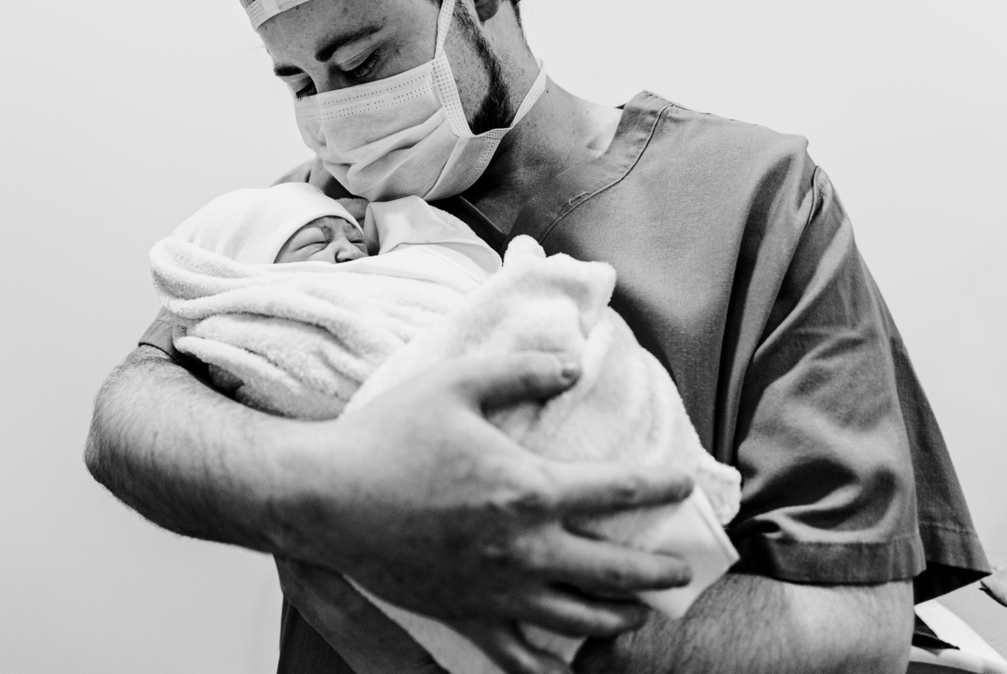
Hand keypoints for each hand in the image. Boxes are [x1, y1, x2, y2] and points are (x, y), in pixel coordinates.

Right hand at [283, 351, 693, 673]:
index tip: (682, 482)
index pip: (616, 490)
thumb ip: (522, 370)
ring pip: (576, 618)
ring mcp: (494, 590)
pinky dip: (548, 667)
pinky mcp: (463, 613)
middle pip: (612, 570)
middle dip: (656, 573)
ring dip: (617, 618)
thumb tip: (574, 364)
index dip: (658, 485)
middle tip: (680, 572)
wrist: (324, 495)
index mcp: (526, 489)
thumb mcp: (457, 382)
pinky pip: (517, 655)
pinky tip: (564, 668)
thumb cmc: (389, 435)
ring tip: (637, 615)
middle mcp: (522, 549)